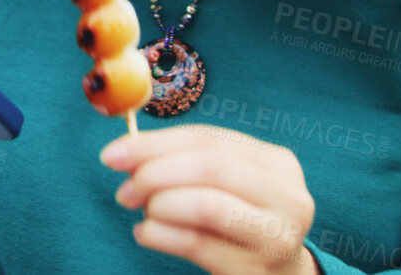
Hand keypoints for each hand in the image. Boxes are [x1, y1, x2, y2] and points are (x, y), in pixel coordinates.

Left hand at [102, 124, 319, 273]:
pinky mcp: (254, 271)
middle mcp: (287, 196)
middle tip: (126, 190)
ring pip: (207, 205)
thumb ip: (185, 161)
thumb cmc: (240, 221)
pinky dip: (161, 236)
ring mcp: (276, 236)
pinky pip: (197, 245)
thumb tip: (125, 152)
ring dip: (160, 205)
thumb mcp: (225, 185)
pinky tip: (146, 234)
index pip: (209, 138)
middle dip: (156, 173)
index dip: (155, 143)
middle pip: (211, 167)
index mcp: (278, 163)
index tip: (113, 154)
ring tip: (142, 212)